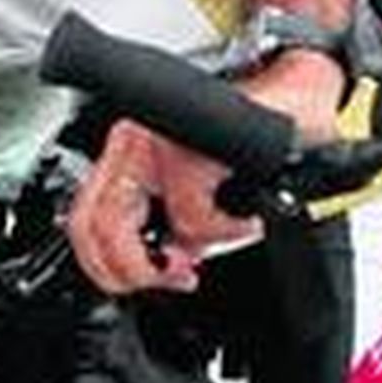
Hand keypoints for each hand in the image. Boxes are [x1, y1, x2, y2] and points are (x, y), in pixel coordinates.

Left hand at [70, 48, 344, 295]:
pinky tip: (246, 219)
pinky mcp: (188, 149)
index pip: (84, 221)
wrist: (297, 102)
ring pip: (125, 225)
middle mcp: (130, 146)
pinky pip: (190, 215)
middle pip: (92, 226)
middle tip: (176, 275)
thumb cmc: (252, 138)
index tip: (146, 280)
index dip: (107, 266)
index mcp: (126, 157)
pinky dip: (224, 232)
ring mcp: (153, 144)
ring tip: (217, 240)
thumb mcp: (198, 189)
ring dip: (174, 253)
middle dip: (132, 270)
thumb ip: (171, 225)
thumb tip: (165, 264)